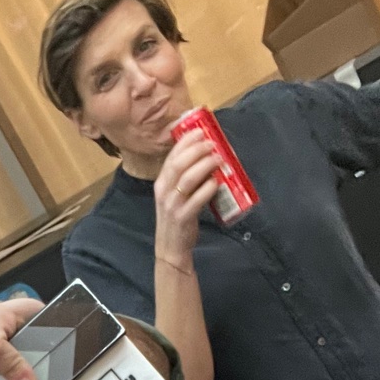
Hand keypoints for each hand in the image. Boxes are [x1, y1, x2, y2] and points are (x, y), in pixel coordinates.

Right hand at [154, 128, 221, 269]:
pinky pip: (197, 199)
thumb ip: (185, 177)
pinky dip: (208, 188)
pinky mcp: (183, 217)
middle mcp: (164, 191)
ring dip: (205, 165)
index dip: (186, 141)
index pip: (171, 156)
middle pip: (179, 163)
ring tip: (218, 159)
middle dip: (197, 150)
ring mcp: (172, 205)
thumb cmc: (176, 218)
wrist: (170, 248)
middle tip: (213, 144)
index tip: (200, 131)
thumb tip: (206, 158)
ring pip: (188, 178)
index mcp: (161, 183)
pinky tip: (216, 182)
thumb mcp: (174, 195)